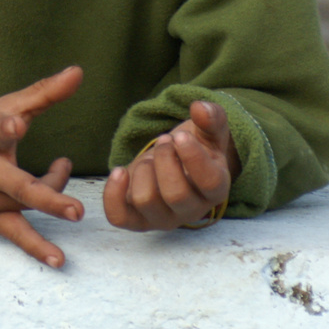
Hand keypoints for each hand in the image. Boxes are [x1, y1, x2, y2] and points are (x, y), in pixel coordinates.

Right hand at [0, 67, 85, 267]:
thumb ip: (44, 93)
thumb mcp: (5, 107)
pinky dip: (36, 248)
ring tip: (75, 211)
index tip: (17, 124)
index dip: (6, 127)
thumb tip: (79, 72)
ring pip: (28, 203)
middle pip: (17, 186)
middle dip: (47, 195)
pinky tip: (59, 261)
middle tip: (75, 209)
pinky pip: (16, 235)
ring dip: (54, 199)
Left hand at [103, 100, 236, 230]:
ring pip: (146, 201)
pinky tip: (120, 172)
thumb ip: (211, 118)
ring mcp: (163, 218)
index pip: (209, 182)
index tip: (179, 136)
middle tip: (163, 142)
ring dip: (142, 170)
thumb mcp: (207, 131)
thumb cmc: (193, 149)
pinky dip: (113, 193)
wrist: (172, 165)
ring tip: (149, 159)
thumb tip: (200, 107)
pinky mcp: (137, 220)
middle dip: (164, 160)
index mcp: (216, 189)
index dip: (193, 156)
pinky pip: (118, 217)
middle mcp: (192, 210)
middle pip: (176, 194)